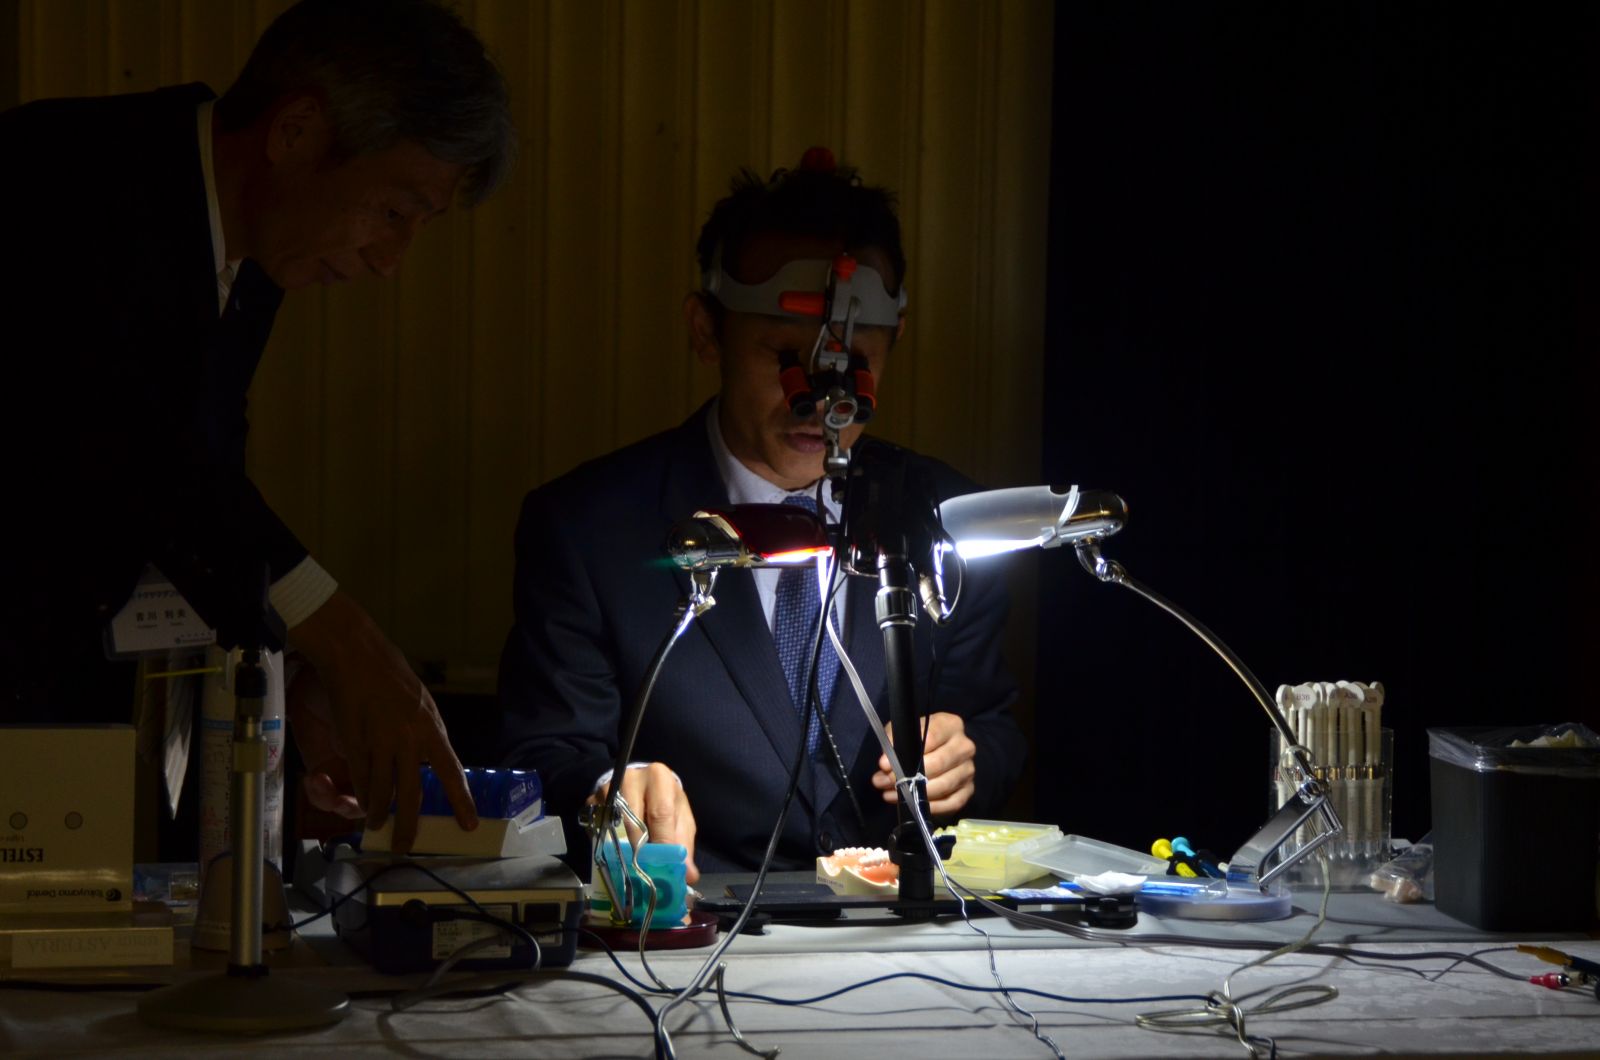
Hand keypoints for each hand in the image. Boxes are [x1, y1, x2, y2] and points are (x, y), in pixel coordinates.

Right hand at [288, 589, 476, 851]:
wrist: (357, 656)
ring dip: (378, 814)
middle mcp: (408, 740)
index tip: (469, 825)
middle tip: (405, 846)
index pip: (451, 773)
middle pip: (410, 794)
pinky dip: (362, 793)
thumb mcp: (422, 704)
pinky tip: (362, 803)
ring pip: (380, 792)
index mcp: (432, 728)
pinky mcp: (354, 743)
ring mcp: (379, 743)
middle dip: (408, 825)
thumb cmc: (392, 676)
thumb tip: (432, 759)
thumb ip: (427, 733)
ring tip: (377, 827)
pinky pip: (360, 778)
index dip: (461, 802)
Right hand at [589, 762, 698, 884]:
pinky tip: (616, 856)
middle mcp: (631, 778)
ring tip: (632, 867)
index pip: (660, 812)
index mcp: (659, 778)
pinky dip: (607, 845)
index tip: (664, 864)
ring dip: (621, 849)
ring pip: (613, 826)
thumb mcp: (680, 818)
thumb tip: (688, 874)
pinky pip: (598, 829)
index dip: (663, 841)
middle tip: (646, 871)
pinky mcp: (592, 801)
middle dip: (640, 849)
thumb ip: (683, 844)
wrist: (641, 785)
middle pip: (632, 820)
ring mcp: (608, 788)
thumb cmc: (665, 803)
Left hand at [871, 712, 976, 815]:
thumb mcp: (904, 733)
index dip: (907, 752)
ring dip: (917, 793)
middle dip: (910, 775)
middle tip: (887, 782)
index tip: (884, 765)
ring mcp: (968, 769)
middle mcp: (964, 746)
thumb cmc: (918, 740)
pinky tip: (914, 805)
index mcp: (951, 725)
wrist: (938, 751)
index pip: (931, 737)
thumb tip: (886, 765)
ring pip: (945, 785)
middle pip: (939, 763)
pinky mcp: (968, 790)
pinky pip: (952, 802)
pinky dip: (932, 807)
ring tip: (895, 794)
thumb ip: (894, 742)